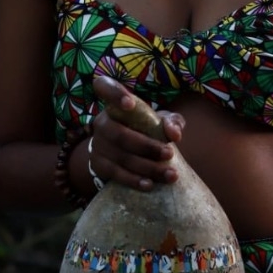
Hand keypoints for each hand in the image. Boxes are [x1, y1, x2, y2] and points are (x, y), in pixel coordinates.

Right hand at [89, 74, 185, 190]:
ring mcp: (97, 145)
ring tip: (171, 174)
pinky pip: (116, 174)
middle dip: (147, 146)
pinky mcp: (98, 165)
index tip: (131, 103)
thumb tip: (175, 133)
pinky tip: (150, 184)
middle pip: (120, 135)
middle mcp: (101, 122)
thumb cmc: (145, 130)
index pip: (105, 87)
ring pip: (121, 157)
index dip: (114, 94)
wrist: (122, 153)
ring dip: (147, 167)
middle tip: (170, 154)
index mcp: (115, 105)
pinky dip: (134, 180)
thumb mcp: (159, 121)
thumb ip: (171, 121)